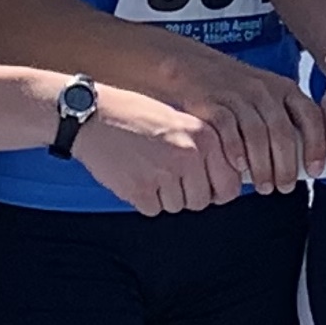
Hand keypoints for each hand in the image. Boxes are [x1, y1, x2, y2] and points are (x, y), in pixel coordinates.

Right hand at [70, 85, 239, 216]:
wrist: (94, 114)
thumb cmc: (136, 115)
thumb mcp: (182, 121)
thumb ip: (206, 149)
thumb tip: (226, 181)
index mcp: (205, 137)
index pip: (231, 186)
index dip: (218, 192)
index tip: (206, 188)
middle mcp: (189, 156)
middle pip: (201, 201)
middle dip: (187, 195)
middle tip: (168, 176)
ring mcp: (164, 174)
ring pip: (176, 206)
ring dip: (163, 196)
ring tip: (147, 168)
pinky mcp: (140, 189)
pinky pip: (152, 210)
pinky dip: (144, 199)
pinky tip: (134, 175)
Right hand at [155, 43, 325, 193]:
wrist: (187, 64)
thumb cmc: (229, 88)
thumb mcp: (263, 94)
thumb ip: (281, 118)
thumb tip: (300, 157)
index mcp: (283, 88)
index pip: (311, 117)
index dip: (316, 145)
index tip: (315, 170)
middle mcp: (264, 90)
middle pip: (283, 132)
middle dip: (287, 165)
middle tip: (285, 187)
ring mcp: (238, 95)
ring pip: (258, 135)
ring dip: (263, 166)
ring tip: (264, 186)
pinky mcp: (213, 101)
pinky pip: (228, 130)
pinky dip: (236, 151)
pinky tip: (238, 168)